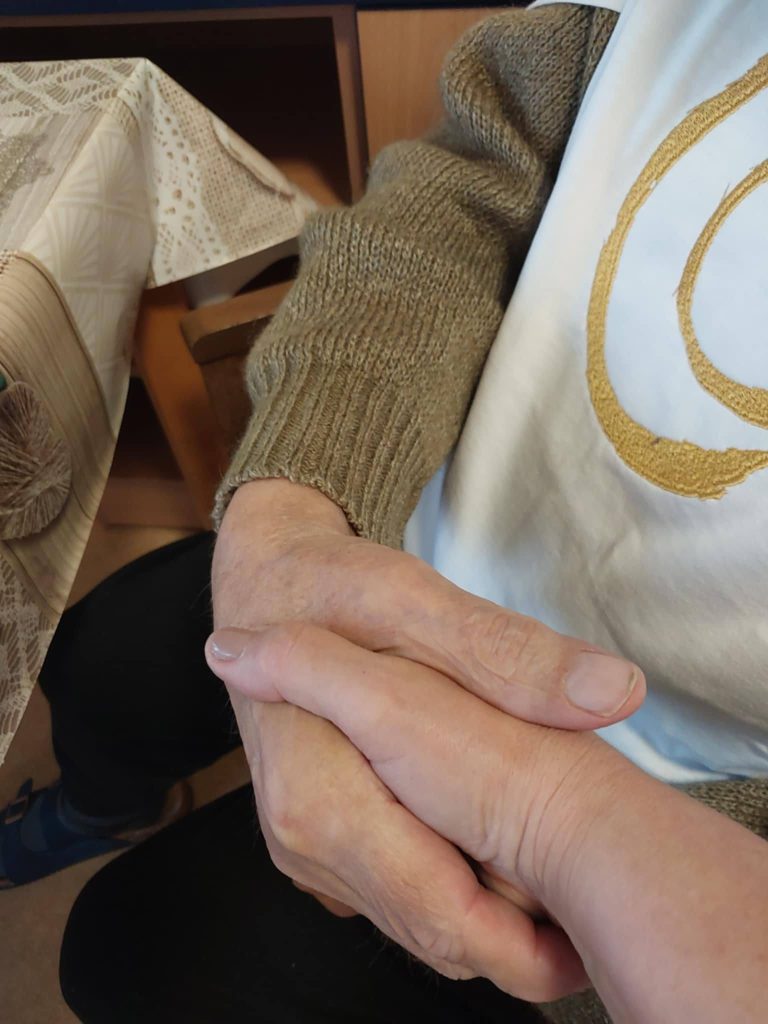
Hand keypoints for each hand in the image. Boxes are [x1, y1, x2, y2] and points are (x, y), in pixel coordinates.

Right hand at [211, 479, 642, 997]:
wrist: (268, 584)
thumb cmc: (332, 586)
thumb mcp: (415, 601)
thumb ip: (505, 653)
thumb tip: (616, 691)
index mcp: (320, 796)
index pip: (441, 915)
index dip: (530, 932)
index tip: (592, 919)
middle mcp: (302, 839)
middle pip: (435, 930)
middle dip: (516, 919)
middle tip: (579, 867)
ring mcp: (304, 847)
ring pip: (419, 921)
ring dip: (489, 899)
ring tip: (538, 835)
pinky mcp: (316, 839)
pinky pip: (395, 892)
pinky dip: (452, 875)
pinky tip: (481, 822)